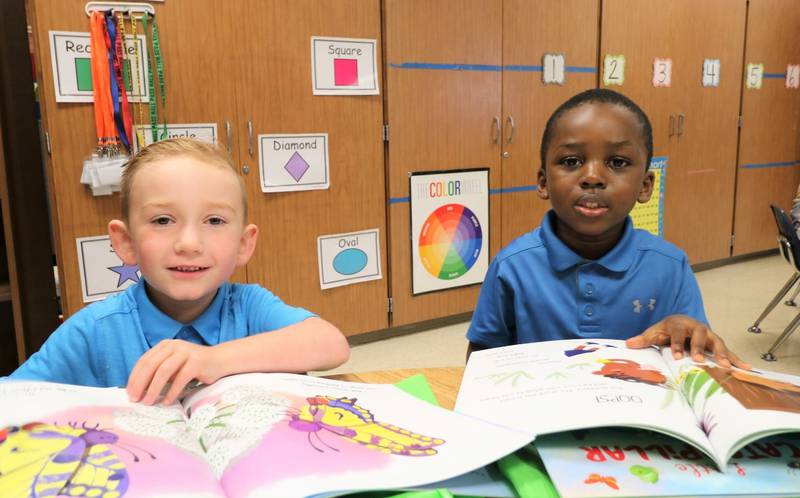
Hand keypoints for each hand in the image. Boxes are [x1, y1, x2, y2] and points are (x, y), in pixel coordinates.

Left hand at [127, 339, 220, 404]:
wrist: (220, 360)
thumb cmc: (193, 367)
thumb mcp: (173, 367)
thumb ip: (158, 372)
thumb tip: (138, 390)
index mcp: (165, 346)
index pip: (144, 361)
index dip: (134, 378)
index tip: (129, 394)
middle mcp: (174, 346)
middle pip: (151, 365)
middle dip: (141, 384)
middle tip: (135, 399)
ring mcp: (186, 352)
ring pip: (164, 371)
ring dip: (154, 388)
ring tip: (149, 402)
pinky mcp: (197, 362)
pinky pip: (180, 378)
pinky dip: (172, 391)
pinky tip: (167, 401)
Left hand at [626, 315, 750, 369]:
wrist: (681, 322)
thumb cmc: (667, 330)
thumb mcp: (655, 332)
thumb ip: (644, 339)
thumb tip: (628, 344)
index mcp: (680, 324)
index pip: (679, 333)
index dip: (678, 344)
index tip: (677, 356)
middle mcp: (697, 328)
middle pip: (700, 335)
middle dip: (700, 348)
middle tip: (699, 360)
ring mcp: (709, 335)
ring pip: (717, 342)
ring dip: (722, 354)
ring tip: (726, 366)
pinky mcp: (717, 344)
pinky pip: (728, 351)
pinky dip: (737, 359)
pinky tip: (746, 368)